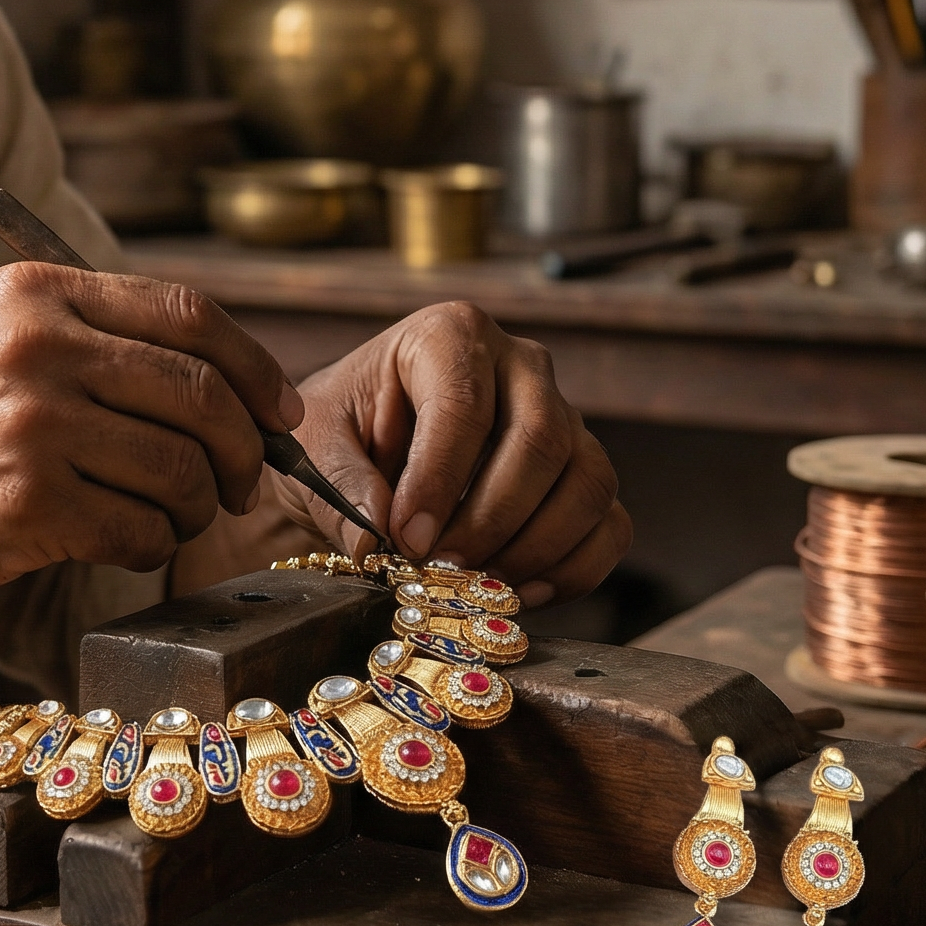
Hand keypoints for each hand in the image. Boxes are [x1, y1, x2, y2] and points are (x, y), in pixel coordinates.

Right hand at [0, 263, 304, 611]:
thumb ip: (80, 332)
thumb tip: (212, 373)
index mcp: (34, 292)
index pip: (188, 314)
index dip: (253, 368)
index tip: (278, 412)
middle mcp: (38, 347)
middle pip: (201, 394)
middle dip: (245, 451)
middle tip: (244, 483)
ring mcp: (34, 427)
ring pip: (181, 470)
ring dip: (197, 508)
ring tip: (174, 519)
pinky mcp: (27, 507)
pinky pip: (139, 532)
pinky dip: (151, 547)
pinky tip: (125, 545)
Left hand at [273, 302, 628, 605]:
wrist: (367, 450)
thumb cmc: (344, 432)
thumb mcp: (316, 443)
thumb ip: (341, 483)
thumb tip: (376, 538)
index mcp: (451, 335)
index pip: (465, 404)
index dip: (439, 479)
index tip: (407, 539)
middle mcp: (522, 365)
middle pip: (541, 440)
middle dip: (491, 518)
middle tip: (443, 567)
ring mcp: (566, 417)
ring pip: (586, 482)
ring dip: (534, 547)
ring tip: (475, 583)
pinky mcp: (584, 473)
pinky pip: (610, 522)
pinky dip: (574, 568)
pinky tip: (519, 591)